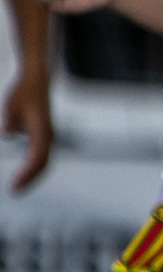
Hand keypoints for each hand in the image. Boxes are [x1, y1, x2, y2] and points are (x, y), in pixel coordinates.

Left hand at [4, 68, 48, 191]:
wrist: (37, 80)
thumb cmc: (26, 92)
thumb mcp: (11, 105)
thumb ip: (9, 121)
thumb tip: (6, 135)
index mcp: (43, 131)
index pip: (37, 158)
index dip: (27, 173)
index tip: (15, 184)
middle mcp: (48, 136)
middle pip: (43, 164)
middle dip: (30, 180)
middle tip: (14, 191)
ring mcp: (47, 136)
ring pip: (44, 162)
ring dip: (33, 175)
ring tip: (18, 186)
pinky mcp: (43, 135)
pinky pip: (41, 156)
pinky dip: (33, 167)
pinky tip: (23, 173)